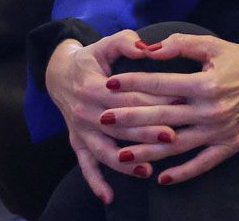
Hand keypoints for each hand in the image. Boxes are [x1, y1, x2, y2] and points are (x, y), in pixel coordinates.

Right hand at [44, 31, 168, 202]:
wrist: (59, 74)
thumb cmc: (92, 58)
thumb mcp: (106, 44)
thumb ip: (126, 43)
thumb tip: (147, 47)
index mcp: (94, 87)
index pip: (128, 97)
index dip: (153, 100)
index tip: (179, 103)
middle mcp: (85, 111)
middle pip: (120, 126)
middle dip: (146, 133)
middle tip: (173, 138)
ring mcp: (80, 130)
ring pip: (104, 150)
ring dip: (125, 161)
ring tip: (148, 169)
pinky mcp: (77, 142)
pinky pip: (85, 165)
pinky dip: (95, 182)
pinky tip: (110, 196)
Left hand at [104, 34, 238, 185]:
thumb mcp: (213, 45)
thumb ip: (181, 45)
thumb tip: (150, 49)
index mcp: (206, 83)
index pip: (161, 84)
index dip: (133, 82)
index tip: (109, 83)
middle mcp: (210, 110)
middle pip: (162, 116)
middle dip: (130, 118)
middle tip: (103, 119)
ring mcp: (219, 131)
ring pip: (176, 145)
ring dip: (147, 152)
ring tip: (120, 156)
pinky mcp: (229, 145)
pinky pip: (202, 163)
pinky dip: (182, 172)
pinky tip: (160, 177)